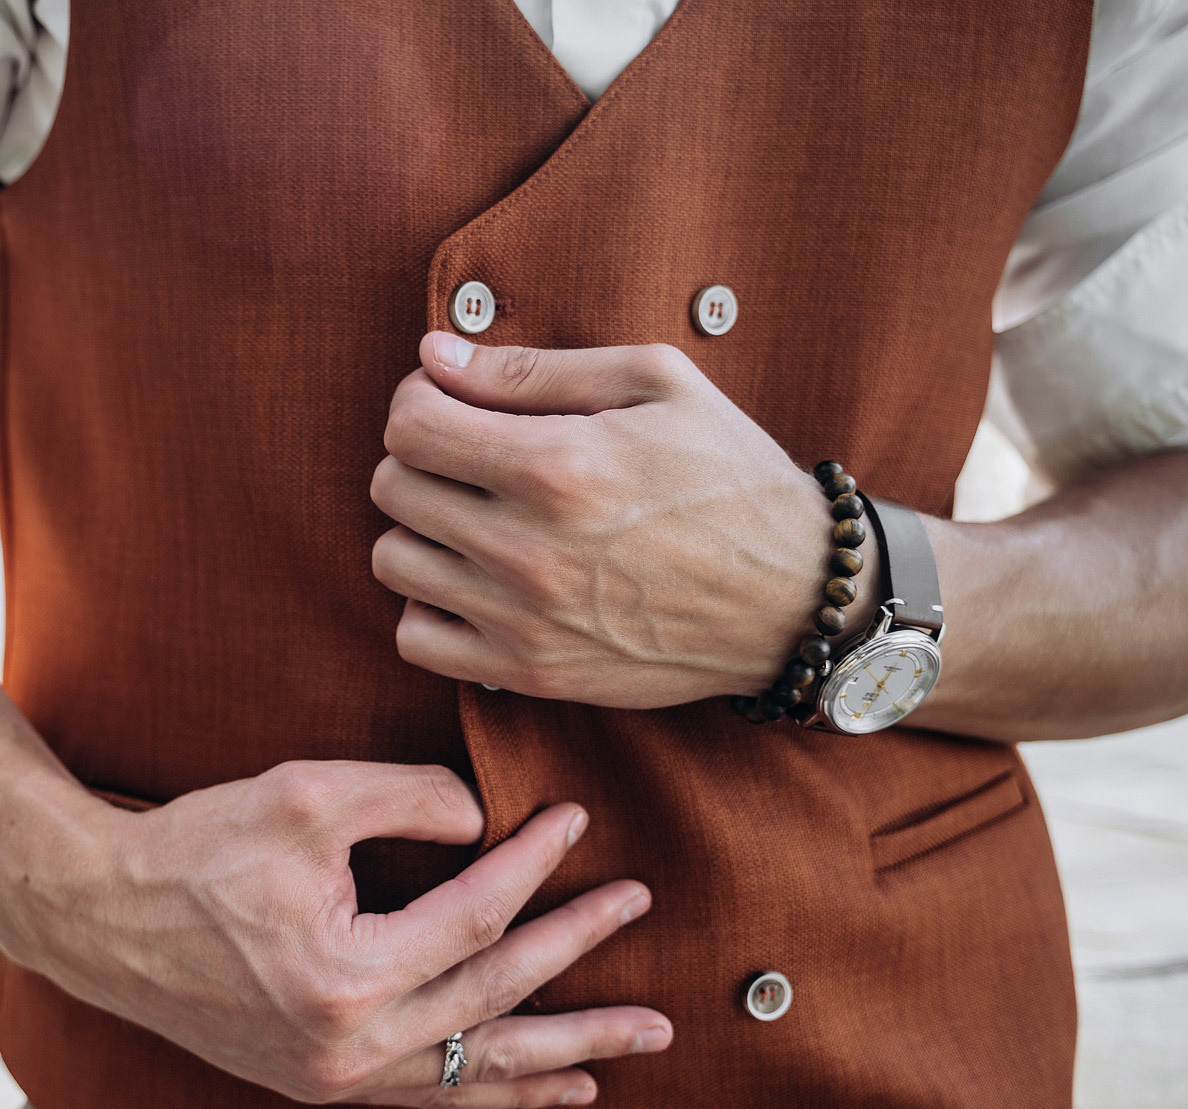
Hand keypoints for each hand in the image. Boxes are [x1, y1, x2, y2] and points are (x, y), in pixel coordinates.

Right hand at [15, 761, 669, 1108]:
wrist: (102, 920)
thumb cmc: (194, 851)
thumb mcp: (302, 796)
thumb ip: (406, 797)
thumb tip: (483, 820)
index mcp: (344, 975)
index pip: (475, 916)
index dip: (533, 863)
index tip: (574, 820)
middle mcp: (347, 1047)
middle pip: (496, 998)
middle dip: (578, 952)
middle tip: (639, 907)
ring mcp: (335, 1078)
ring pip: (478, 1069)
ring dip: (566, 1049)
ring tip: (641, 1039)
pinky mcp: (321, 1086)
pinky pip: (435, 1097)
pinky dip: (499, 1091)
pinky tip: (558, 1084)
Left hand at [370, 333, 861, 707]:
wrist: (794, 599)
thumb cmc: (729, 477)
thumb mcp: (654, 385)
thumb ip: (534, 368)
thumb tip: (433, 356)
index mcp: (558, 466)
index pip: (410, 425)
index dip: (420, 399)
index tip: (452, 402)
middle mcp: (529, 549)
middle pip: (392, 487)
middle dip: (421, 457)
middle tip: (470, 456)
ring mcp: (524, 620)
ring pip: (392, 560)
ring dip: (420, 529)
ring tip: (474, 517)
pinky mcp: (529, 673)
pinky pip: (416, 638)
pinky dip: (430, 605)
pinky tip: (475, 580)